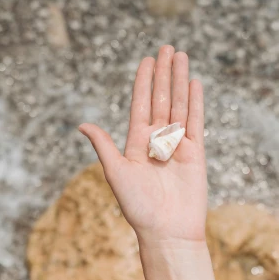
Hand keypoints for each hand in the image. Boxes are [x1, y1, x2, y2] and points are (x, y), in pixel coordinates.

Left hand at [79, 45, 206, 245]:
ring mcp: (178, 145)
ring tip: (180, 56)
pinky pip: (195, 122)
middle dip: (163, 73)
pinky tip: (194, 82)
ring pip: (179, 105)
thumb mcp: (116, 173)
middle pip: (161, 99)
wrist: (167, 232)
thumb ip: (104, 146)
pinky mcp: (195, 153)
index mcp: (136, 144)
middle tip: (166, 48)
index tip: (146, 60)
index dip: (143, 82)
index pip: (141, 105)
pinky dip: (195, 102)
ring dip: (179, 80)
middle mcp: (157, 141)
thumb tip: (82, 125)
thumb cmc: (139, 208)